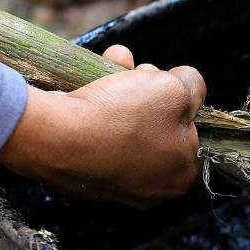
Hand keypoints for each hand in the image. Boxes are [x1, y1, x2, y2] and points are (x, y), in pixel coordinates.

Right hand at [0, 45, 205, 207]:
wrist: (57, 136)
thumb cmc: (125, 116)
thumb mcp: (175, 88)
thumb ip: (193, 85)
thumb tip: (189, 85)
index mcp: (182, 176)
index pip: (192, 132)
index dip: (181, 100)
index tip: (166, 81)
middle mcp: (151, 188)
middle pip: (158, 126)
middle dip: (149, 90)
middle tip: (141, 70)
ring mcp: (114, 184)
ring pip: (126, 125)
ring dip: (123, 89)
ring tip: (116, 60)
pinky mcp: (83, 174)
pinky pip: (97, 135)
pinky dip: (96, 107)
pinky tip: (92, 80)